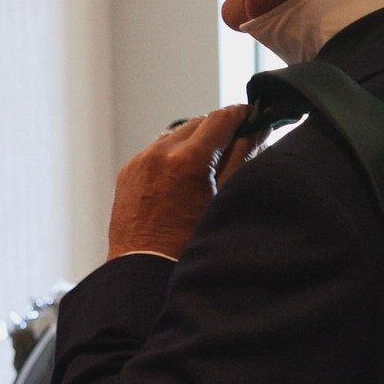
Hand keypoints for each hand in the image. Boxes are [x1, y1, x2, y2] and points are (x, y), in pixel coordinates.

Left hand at [107, 106, 267, 259]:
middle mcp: (159, 153)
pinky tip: (183, 176)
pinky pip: (155, 151)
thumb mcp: (224, 198)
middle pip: (197, 123)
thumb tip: (255, 133)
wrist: (144, 269)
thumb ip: (241, 159)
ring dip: (194, 141)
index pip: (220, 119)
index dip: (240, 114)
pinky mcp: (128, 172)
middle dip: (218, 129)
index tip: (251, 114)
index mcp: (187, 159)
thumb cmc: (188, 243)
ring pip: (175, 135)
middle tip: (237, 141)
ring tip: (209, 163)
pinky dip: (172, 155)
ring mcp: (140, 161)